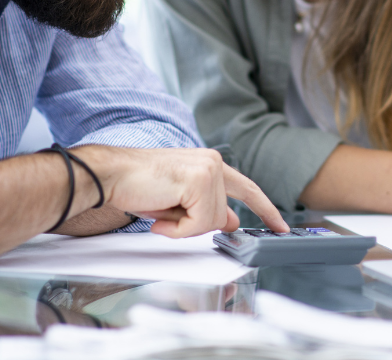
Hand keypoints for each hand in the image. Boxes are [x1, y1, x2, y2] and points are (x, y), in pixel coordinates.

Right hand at [71, 146, 288, 237]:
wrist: (111, 176)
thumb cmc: (137, 185)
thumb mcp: (179, 201)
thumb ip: (207, 207)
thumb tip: (231, 220)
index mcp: (209, 163)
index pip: (246, 188)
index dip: (265, 209)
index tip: (280, 226)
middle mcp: (214, 162)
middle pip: (224, 215)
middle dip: (195, 225)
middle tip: (166, 216)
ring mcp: (209, 170)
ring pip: (212, 221)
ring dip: (183, 226)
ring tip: (160, 210)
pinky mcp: (200, 181)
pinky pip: (199, 224)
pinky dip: (178, 229)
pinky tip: (160, 215)